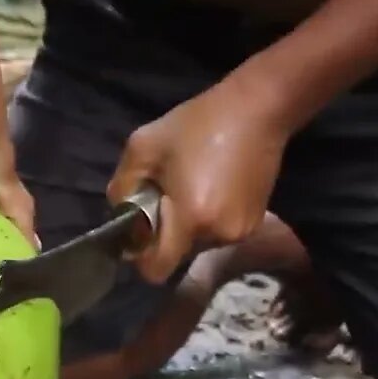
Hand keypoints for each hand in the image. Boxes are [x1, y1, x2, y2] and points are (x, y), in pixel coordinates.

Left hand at [106, 80, 288, 283]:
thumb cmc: (198, 124)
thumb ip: (122, 187)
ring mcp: (241, 231)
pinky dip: (209, 218)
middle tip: (166, 194)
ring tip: (191, 186)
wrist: (257, 109)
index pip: (157, 269)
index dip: (142, 257)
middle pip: (178, 254)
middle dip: (166, 232)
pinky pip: (218, 232)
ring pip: (198, 243)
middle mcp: (218, 234)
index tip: (140, 230)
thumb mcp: (143, 146)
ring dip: (188, 224)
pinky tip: (212, 187)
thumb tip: (120, 213)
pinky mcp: (255, 222)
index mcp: (190, 218)